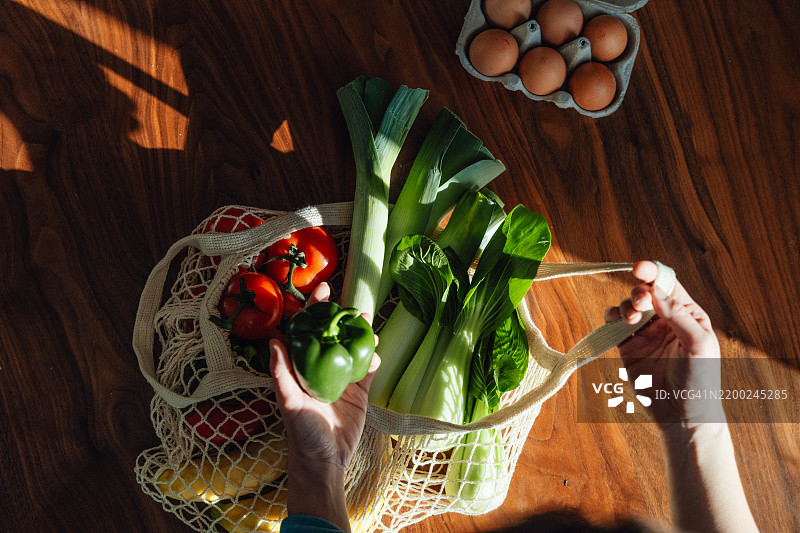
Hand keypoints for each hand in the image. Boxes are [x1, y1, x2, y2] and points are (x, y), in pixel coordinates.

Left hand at [269, 282, 380, 471]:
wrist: (326, 460)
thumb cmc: (301, 432)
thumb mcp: (288, 402)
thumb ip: (281, 373)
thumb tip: (274, 341)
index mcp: (301, 367)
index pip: (306, 331)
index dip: (313, 310)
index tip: (322, 290)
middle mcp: (321, 369)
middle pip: (332, 334)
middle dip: (341, 317)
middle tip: (351, 304)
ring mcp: (341, 379)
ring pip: (353, 348)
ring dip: (360, 334)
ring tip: (367, 324)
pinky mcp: (359, 391)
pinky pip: (367, 369)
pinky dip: (373, 359)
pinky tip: (376, 354)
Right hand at [604, 261, 723, 427]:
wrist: (682, 414)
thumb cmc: (699, 380)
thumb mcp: (698, 344)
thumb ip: (678, 315)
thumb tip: (656, 290)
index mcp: (687, 314)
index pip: (668, 285)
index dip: (653, 273)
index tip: (639, 268)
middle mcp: (664, 320)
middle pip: (645, 292)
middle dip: (638, 292)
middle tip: (639, 303)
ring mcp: (645, 333)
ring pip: (627, 306)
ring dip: (625, 306)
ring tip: (631, 319)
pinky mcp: (627, 346)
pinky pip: (614, 324)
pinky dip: (611, 318)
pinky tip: (616, 322)